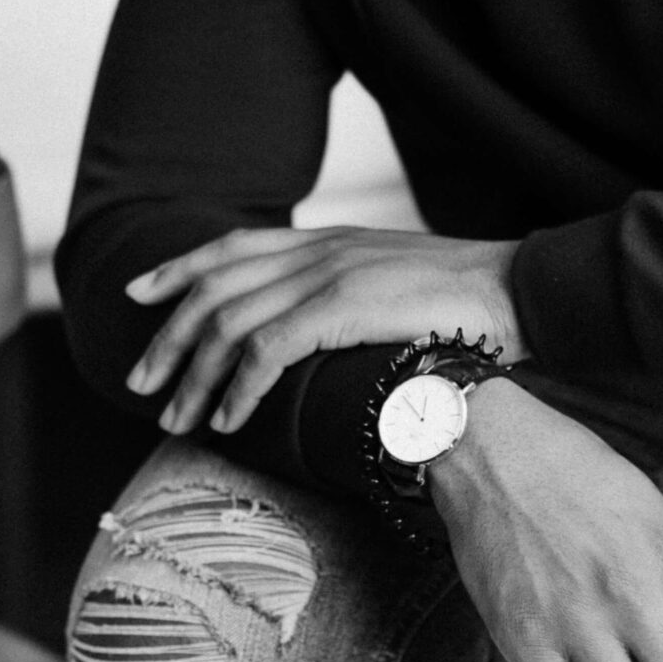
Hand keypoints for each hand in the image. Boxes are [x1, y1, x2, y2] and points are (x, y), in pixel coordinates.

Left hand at [125, 226, 527, 434]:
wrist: (522, 293)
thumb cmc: (473, 306)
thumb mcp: (399, 286)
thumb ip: (354, 297)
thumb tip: (322, 335)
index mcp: (331, 240)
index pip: (235, 245)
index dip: (180, 267)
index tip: (140, 293)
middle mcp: (321, 250)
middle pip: (216, 287)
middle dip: (169, 338)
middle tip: (142, 386)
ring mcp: (330, 274)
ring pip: (230, 323)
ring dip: (195, 377)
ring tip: (178, 421)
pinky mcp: (343, 306)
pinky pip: (266, 350)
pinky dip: (237, 389)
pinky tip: (228, 422)